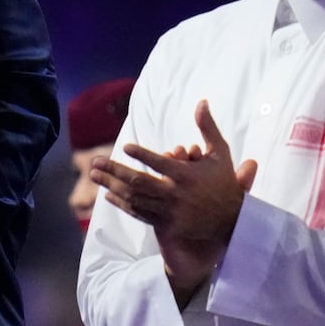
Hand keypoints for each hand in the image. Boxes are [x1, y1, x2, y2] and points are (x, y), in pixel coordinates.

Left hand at [91, 101, 257, 302]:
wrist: (231, 221)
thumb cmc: (224, 183)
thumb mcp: (220, 153)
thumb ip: (208, 127)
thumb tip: (202, 101)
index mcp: (187, 175)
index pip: (160, 164)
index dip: (142, 155)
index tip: (125, 147)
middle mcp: (175, 194)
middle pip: (139, 182)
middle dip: (114, 171)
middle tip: (95, 161)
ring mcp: (169, 211)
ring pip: (134, 198)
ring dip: (111, 186)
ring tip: (93, 175)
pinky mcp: (165, 224)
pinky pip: (138, 213)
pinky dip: (122, 204)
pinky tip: (108, 194)